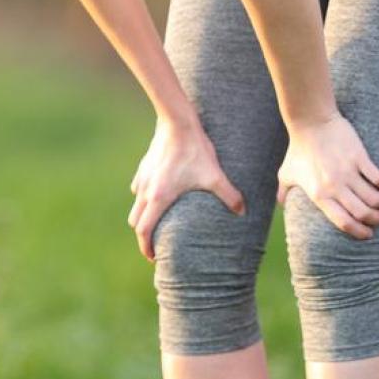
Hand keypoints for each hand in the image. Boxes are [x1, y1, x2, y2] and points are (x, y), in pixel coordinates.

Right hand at [128, 118, 246, 262]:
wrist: (177, 121)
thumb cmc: (194, 149)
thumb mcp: (214, 175)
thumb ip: (229, 195)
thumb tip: (243, 211)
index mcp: (158, 198)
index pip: (144, 230)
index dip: (146, 246)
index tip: (153, 256)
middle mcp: (145, 191)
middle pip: (135, 221)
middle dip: (143, 235)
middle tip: (155, 244)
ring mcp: (142, 178)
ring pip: (136, 204)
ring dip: (143, 215)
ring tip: (156, 220)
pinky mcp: (144, 166)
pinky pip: (138, 187)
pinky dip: (144, 196)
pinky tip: (156, 193)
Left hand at [275, 111, 378, 239]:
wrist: (310, 122)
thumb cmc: (297, 148)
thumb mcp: (285, 172)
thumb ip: (283, 191)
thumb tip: (280, 204)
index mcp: (319, 195)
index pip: (343, 222)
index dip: (358, 231)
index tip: (367, 234)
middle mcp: (334, 187)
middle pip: (362, 213)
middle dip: (375, 219)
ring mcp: (348, 172)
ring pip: (373, 197)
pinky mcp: (358, 157)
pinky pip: (378, 177)